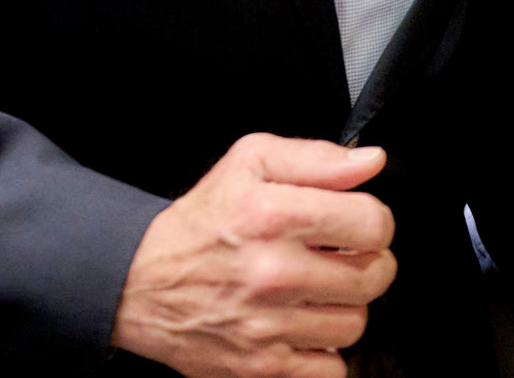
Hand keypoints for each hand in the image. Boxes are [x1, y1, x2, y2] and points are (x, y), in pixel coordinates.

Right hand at [111, 134, 396, 377]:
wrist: (139, 282)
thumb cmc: (199, 223)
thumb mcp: (250, 164)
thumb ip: (317, 158)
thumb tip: (371, 163)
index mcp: (275, 215)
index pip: (374, 223)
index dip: (373, 221)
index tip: (358, 226)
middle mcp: (273, 272)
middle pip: (374, 276)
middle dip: (367, 264)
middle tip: (343, 260)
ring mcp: (267, 325)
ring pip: (355, 324)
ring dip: (343, 308)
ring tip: (316, 293)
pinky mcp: (259, 367)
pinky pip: (330, 370)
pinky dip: (324, 353)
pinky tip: (304, 328)